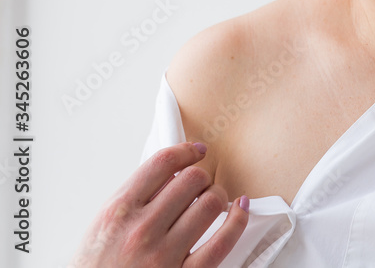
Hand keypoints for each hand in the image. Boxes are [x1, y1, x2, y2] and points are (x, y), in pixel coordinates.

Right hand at [69, 141, 248, 267]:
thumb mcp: (102, 227)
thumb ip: (135, 198)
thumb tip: (171, 174)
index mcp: (119, 212)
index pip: (162, 163)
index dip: (186, 151)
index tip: (196, 151)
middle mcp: (142, 230)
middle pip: (192, 179)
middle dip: (201, 177)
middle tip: (199, 185)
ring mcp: (165, 254)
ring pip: (211, 203)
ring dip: (217, 196)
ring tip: (212, 201)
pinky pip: (223, 241)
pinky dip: (238, 220)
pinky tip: (240, 209)